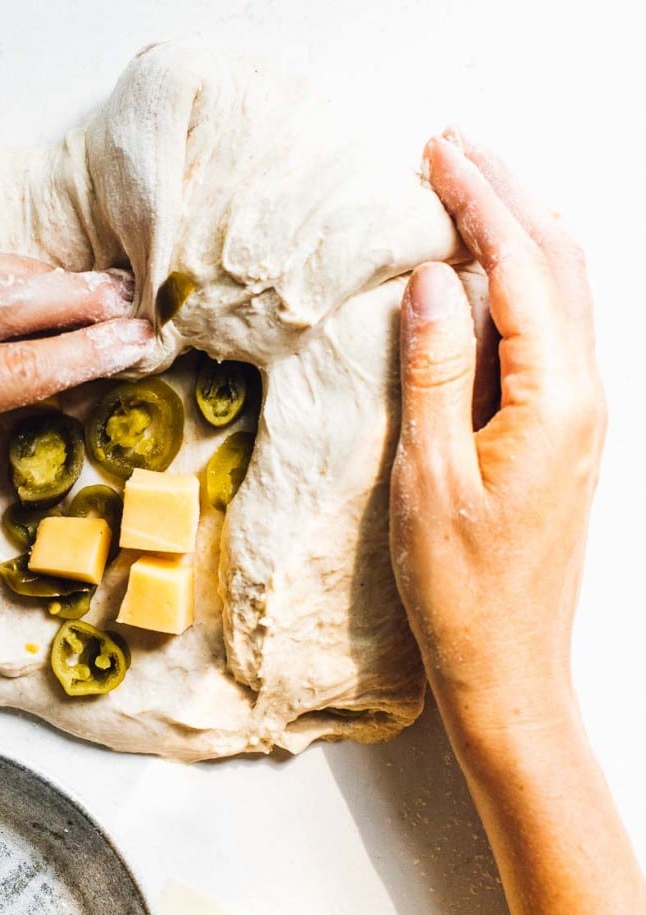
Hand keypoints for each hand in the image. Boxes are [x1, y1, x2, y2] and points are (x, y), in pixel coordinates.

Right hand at [390, 133, 606, 739]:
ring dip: (521, 231)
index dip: (480, 203)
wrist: (509, 667)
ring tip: (470, 188)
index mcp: (556, 402)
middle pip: (558, 263)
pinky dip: (523, 282)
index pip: (523, 269)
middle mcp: (584, 397)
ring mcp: (580, 415)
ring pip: (563, 293)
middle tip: (452, 148)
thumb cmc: (463, 591)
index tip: (437, 154)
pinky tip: (489, 274)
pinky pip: (553, 332)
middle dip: (507, 196)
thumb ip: (434, 373)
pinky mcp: (564, 434)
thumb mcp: (430, 481)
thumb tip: (433, 279)